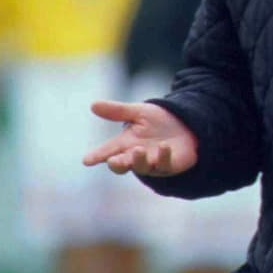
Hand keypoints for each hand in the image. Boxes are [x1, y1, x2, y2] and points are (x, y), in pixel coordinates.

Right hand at [82, 100, 198, 176]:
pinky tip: (164, 146)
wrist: (186, 124)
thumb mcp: (138, 112)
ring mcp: (153, 163)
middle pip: (122, 165)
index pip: (108, 151)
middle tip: (113, 160)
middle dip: (117, 164)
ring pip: (142, 167)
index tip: (87, 160)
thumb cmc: (158, 120)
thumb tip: (93, 105)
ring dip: (139, 160)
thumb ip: (118, 111)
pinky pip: (165, 165)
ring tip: (138, 149)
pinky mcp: (170, 165)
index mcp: (125, 144)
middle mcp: (136, 156)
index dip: (97, 156)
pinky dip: (163, 156)